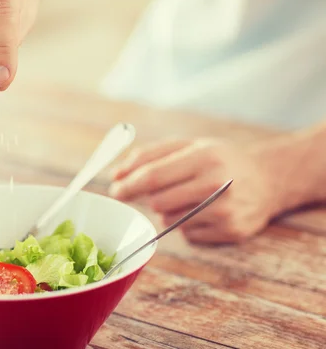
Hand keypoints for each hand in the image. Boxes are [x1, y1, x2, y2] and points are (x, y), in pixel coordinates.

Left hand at [108, 139, 282, 243]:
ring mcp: (226, 211)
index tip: (114, 190)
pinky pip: (187, 235)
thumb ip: (149, 155)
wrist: (267, 180)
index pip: (154, 175)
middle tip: (155, 192)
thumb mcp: (189, 146)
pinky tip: (204, 211)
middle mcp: (217, 184)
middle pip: (158, 201)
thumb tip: (116, 175)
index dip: (128, 185)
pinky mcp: (231, 232)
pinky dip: (186, 225)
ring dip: (169, 210)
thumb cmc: (219, 160)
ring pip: (169, 220)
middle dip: (150, 198)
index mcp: (205, 156)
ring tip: (190, 197)